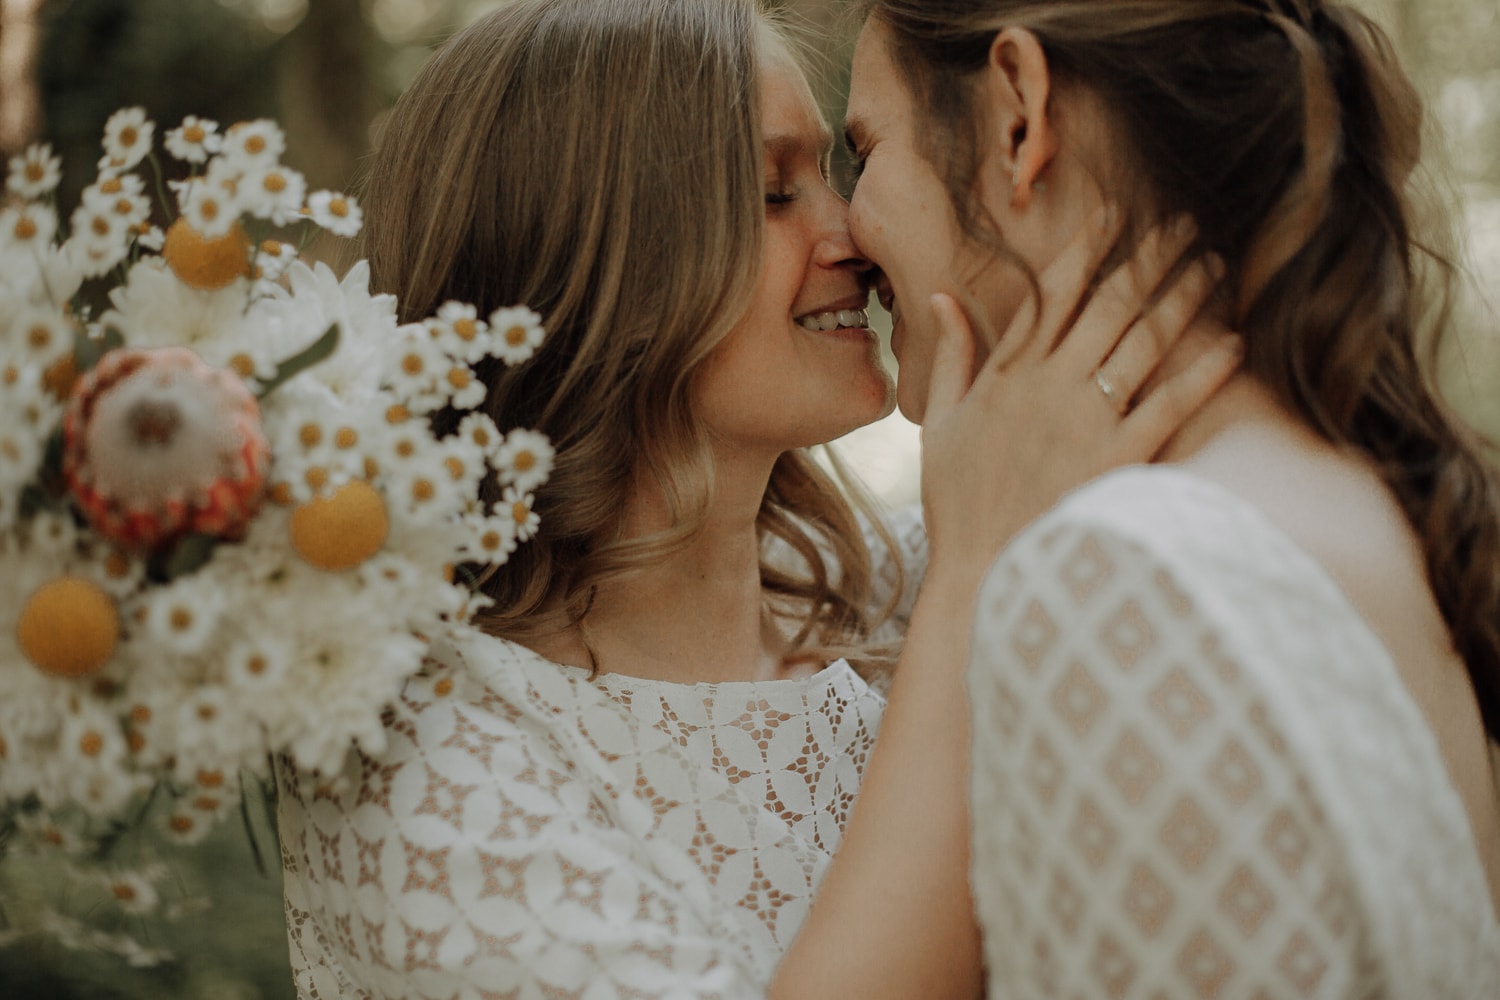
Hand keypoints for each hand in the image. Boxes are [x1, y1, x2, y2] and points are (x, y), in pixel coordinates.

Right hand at [919, 208, 1242, 585]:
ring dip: (1181, 298)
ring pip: (1143, 341)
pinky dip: (1203, 373)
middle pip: (1109, 303)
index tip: (1117, 212)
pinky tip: (1234, 344)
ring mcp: (1085, 420)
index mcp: (1008, 373)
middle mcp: (1049, 385)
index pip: (1054, 290)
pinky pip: (1170, 405)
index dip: (1088, 246)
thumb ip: (952, 355)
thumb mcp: (941, 422)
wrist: (982, 572)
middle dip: (1149, 257)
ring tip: (1213, 266)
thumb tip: (943, 297)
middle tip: (1183, 223)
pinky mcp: (1117, 459)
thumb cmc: (957, 502)